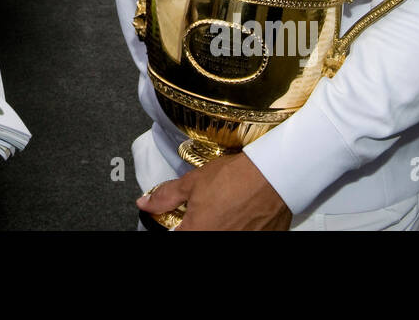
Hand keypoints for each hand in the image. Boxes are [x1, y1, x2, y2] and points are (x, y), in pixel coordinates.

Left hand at [135, 153, 291, 229]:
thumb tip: (145, 203)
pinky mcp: (261, 241)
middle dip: (198, 226)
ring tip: (223, 213)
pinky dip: (237, 228)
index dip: (174, 227)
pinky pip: (240, 237)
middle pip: (197, 237)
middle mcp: (219, 241)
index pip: (174, 236)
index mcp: (197, 233)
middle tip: (204, 214)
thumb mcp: (193, 182)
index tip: (177, 221)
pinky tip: (239, 217)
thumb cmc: (235, 178)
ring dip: (218, 227)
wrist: (273, 175)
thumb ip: (166, 196)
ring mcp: (238, 243)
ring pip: (220, 238)